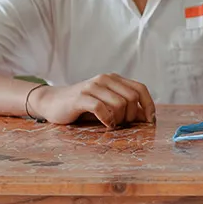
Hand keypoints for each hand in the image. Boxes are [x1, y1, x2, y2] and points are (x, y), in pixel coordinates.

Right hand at [33, 74, 153, 127]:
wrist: (52, 102)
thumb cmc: (83, 106)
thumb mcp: (108, 105)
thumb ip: (126, 108)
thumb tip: (148, 118)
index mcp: (113, 79)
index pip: (140, 89)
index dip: (149, 105)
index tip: (150, 121)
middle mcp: (104, 79)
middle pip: (132, 98)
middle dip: (132, 116)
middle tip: (122, 124)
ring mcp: (92, 87)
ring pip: (119, 104)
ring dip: (119, 119)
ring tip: (112, 124)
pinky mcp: (80, 97)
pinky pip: (101, 108)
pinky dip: (107, 120)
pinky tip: (106, 125)